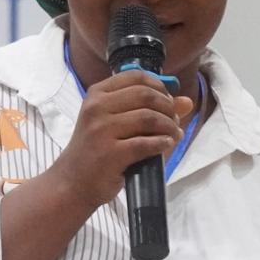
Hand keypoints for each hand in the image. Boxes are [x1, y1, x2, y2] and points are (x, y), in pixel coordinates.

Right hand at [46, 70, 192, 211]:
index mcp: (97, 94)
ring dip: (169, 126)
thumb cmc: (97, 149)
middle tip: (174, 121)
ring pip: (148, 118)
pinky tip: (166, 145)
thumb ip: (149, 108)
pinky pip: (146, 143)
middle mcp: (97, 108)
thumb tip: (186, 101)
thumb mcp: (116, 122)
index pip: (136, 77)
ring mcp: (101, 130)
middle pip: (146, 95)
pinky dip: (162, 143)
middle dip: (168, 108)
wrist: (72, 181)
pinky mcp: (110, 153)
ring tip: (173, 134)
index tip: (168, 101)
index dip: (160, 87)